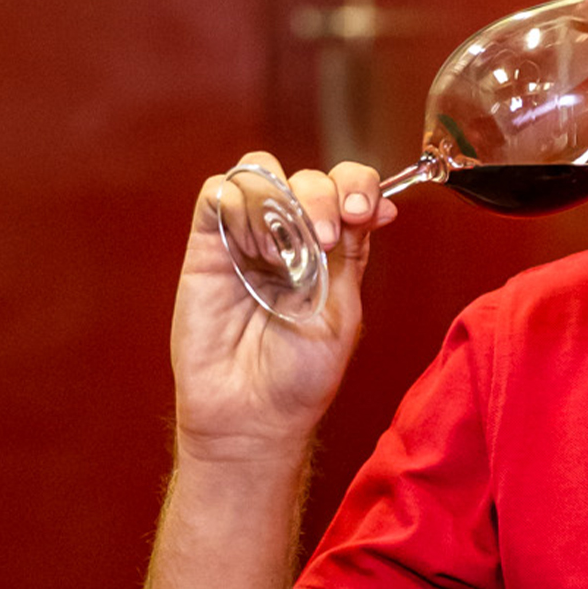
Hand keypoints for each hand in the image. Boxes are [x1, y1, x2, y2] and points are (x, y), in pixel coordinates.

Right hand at [169, 153, 399, 463]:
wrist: (251, 415)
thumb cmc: (300, 375)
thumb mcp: (341, 311)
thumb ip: (351, 254)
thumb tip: (381, 206)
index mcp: (332, 248)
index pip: (348, 187)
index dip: (357, 186)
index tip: (361, 212)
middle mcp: (290, 235)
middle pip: (307, 177)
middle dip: (321, 196)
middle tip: (324, 238)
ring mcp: (247, 237)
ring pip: (261, 173)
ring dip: (280, 197)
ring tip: (282, 248)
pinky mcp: (207, 247)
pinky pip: (216, 194)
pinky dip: (237, 202)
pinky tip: (253, 245)